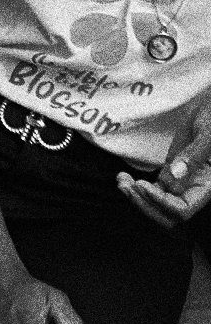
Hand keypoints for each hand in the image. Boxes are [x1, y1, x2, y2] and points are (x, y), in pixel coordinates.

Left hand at [117, 103, 210, 227]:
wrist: (209, 108)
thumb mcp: (207, 134)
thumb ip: (193, 155)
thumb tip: (174, 175)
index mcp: (207, 185)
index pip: (182, 209)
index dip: (160, 202)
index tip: (141, 184)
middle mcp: (194, 190)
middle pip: (167, 215)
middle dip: (144, 205)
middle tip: (127, 186)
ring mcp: (180, 183)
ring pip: (157, 204)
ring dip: (137, 197)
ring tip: (121, 181)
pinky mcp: (171, 174)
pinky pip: (153, 190)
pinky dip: (137, 188)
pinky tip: (124, 178)